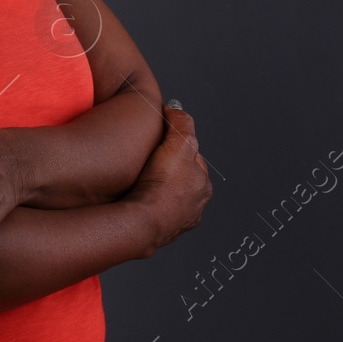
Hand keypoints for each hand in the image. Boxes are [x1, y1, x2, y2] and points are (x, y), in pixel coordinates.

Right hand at [121, 101, 211, 257]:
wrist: (143, 222)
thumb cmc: (162, 187)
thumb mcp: (179, 142)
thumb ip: (181, 123)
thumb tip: (176, 110)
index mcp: (203, 185)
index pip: (192, 158)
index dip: (176, 145)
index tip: (161, 141)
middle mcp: (195, 205)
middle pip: (181, 178)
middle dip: (168, 170)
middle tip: (149, 163)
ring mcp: (179, 221)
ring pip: (170, 197)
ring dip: (159, 189)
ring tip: (141, 181)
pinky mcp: (162, 232)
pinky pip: (157, 213)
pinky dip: (149, 205)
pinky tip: (138, 199)